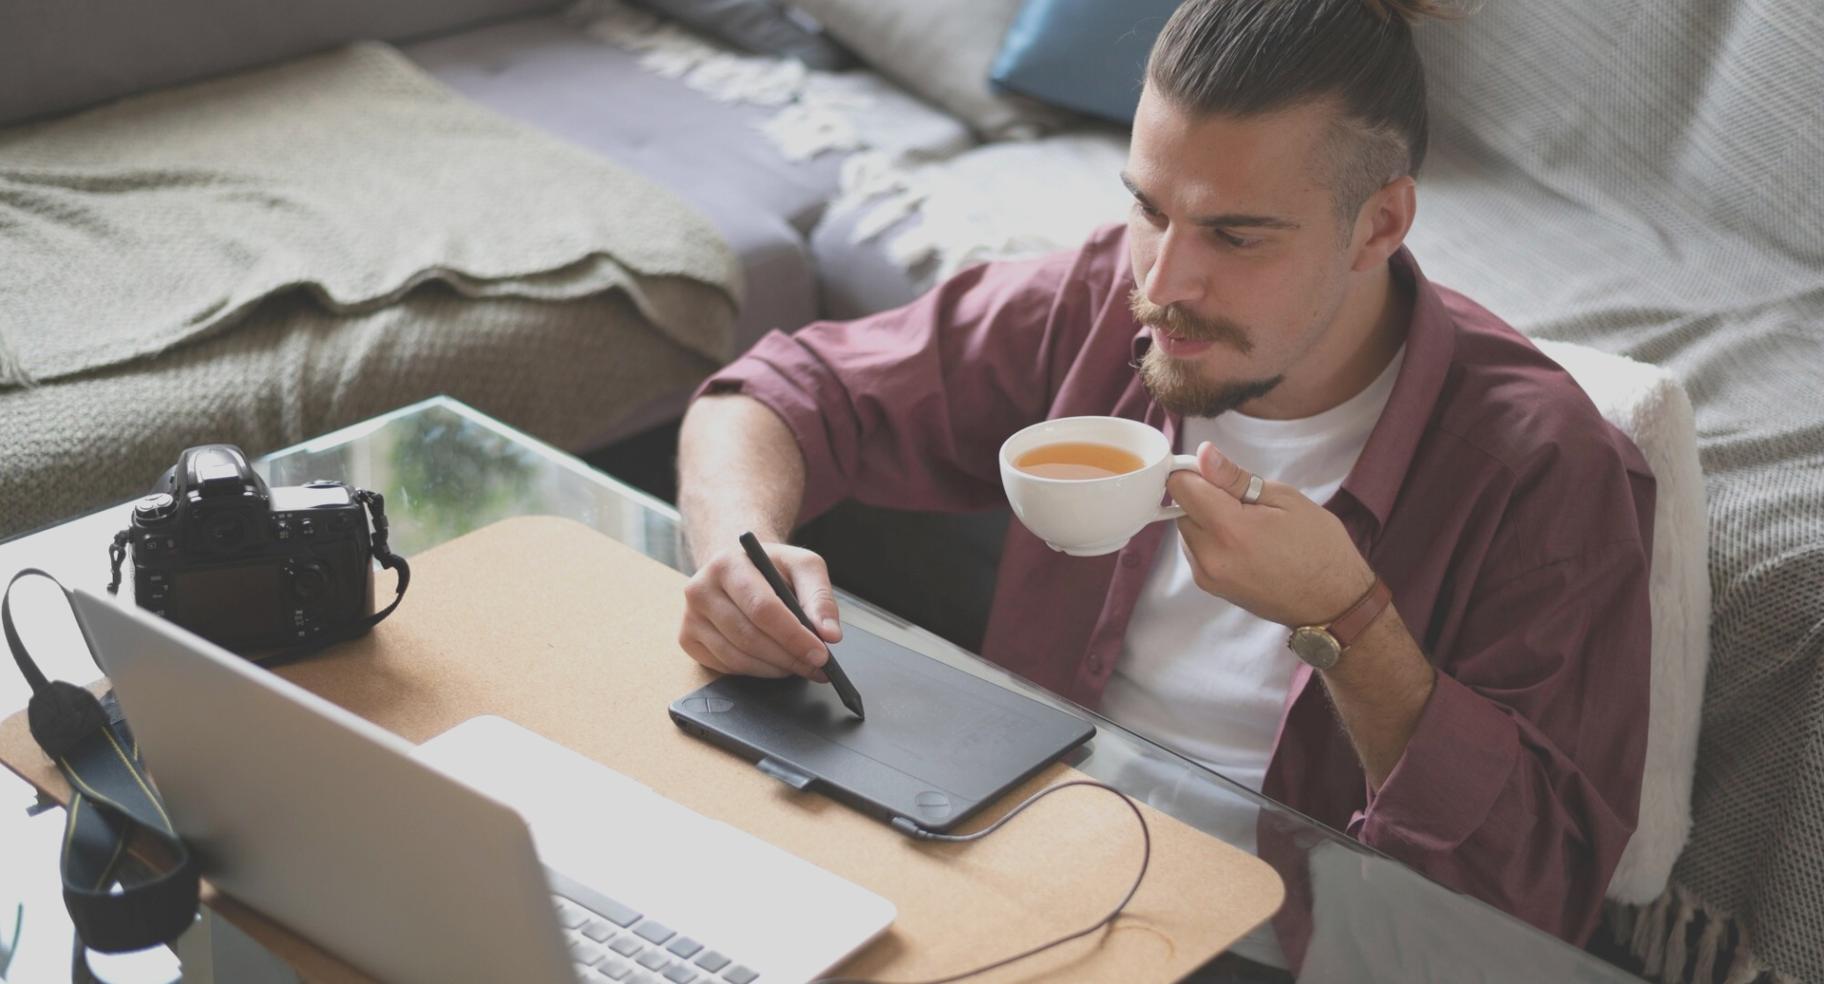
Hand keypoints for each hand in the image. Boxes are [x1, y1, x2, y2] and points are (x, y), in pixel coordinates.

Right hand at [679, 541, 841, 680]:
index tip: (820, 653)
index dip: (794, 635)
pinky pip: (726, 667)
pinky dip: (756, 671)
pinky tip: (775, 663)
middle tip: (817, 666)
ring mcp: (689, 617)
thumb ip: (820, 596)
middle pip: (749, 636)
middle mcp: (699, 589)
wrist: (738, 567)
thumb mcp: (802, 565)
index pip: (762, 608)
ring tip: (801, 665)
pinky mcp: (688, 640)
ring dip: (775, 668)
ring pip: (737, 657)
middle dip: (789, 657)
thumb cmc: (770, 567)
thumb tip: (829, 634)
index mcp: (726, 564)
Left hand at [1167, 441, 1375, 626]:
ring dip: (1208, 521)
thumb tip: (1204, 453)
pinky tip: (1244, 544)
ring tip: (1250, 527)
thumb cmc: (1319, 548)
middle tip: (1246, 503)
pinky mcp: (1210, 587)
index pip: (1181, 486)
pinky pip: (1196, 551)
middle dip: (1205, 498)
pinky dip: (1212, 541)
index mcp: (1230, 530)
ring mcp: (1207, 576)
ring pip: (1188, 530)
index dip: (1196, 471)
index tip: (1217, 472)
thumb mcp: (1285, 499)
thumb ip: (1235, 477)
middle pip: (1182, 508)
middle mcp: (1210, 556)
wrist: (1332, 602)